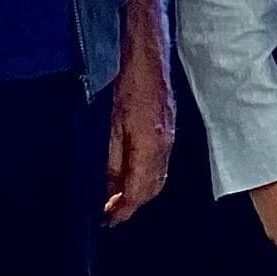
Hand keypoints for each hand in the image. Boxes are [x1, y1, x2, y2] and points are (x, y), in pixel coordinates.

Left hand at [102, 62, 174, 224]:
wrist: (146, 55)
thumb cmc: (125, 82)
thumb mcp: (109, 125)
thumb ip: (111, 161)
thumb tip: (107, 188)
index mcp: (149, 147)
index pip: (139, 192)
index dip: (122, 210)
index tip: (107, 219)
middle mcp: (164, 147)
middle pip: (151, 190)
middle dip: (131, 205)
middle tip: (109, 212)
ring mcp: (169, 139)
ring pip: (157, 179)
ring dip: (138, 192)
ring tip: (116, 198)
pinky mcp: (168, 131)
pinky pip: (159, 164)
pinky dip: (145, 176)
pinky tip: (129, 175)